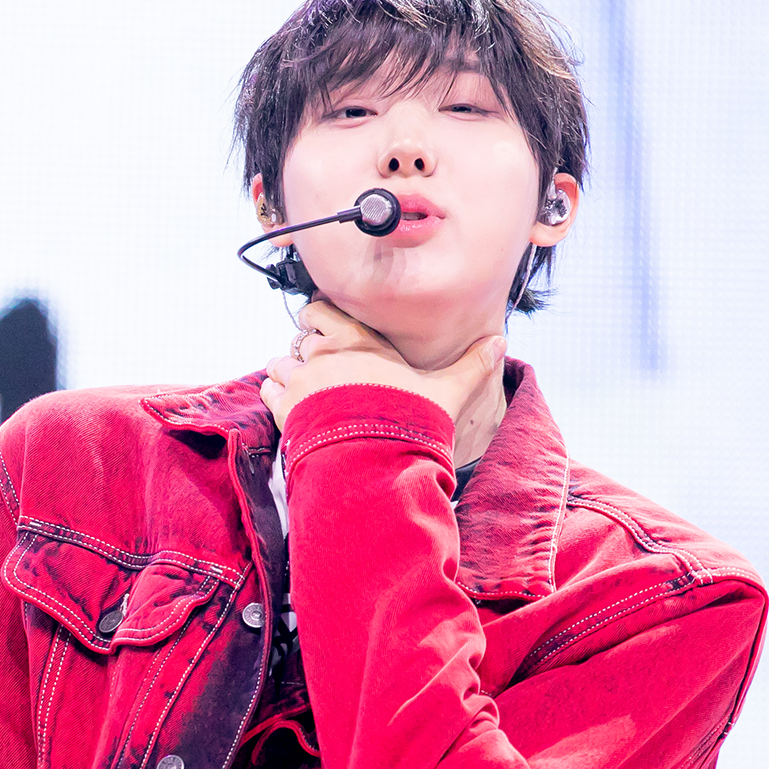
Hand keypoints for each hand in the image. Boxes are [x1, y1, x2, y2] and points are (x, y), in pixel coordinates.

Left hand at [260, 299, 506, 431]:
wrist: (375, 459)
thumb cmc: (409, 421)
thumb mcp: (445, 392)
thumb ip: (469, 366)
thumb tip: (500, 342)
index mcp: (357, 340)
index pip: (322, 309)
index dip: (321, 317)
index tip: (326, 328)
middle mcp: (324, 353)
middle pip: (299, 336)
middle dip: (305, 348)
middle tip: (320, 365)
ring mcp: (301, 380)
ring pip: (279, 363)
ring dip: (287, 373)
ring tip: (303, 389)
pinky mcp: (285, 408)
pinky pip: (268, 390)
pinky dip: (274, 395)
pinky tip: (290, 407)